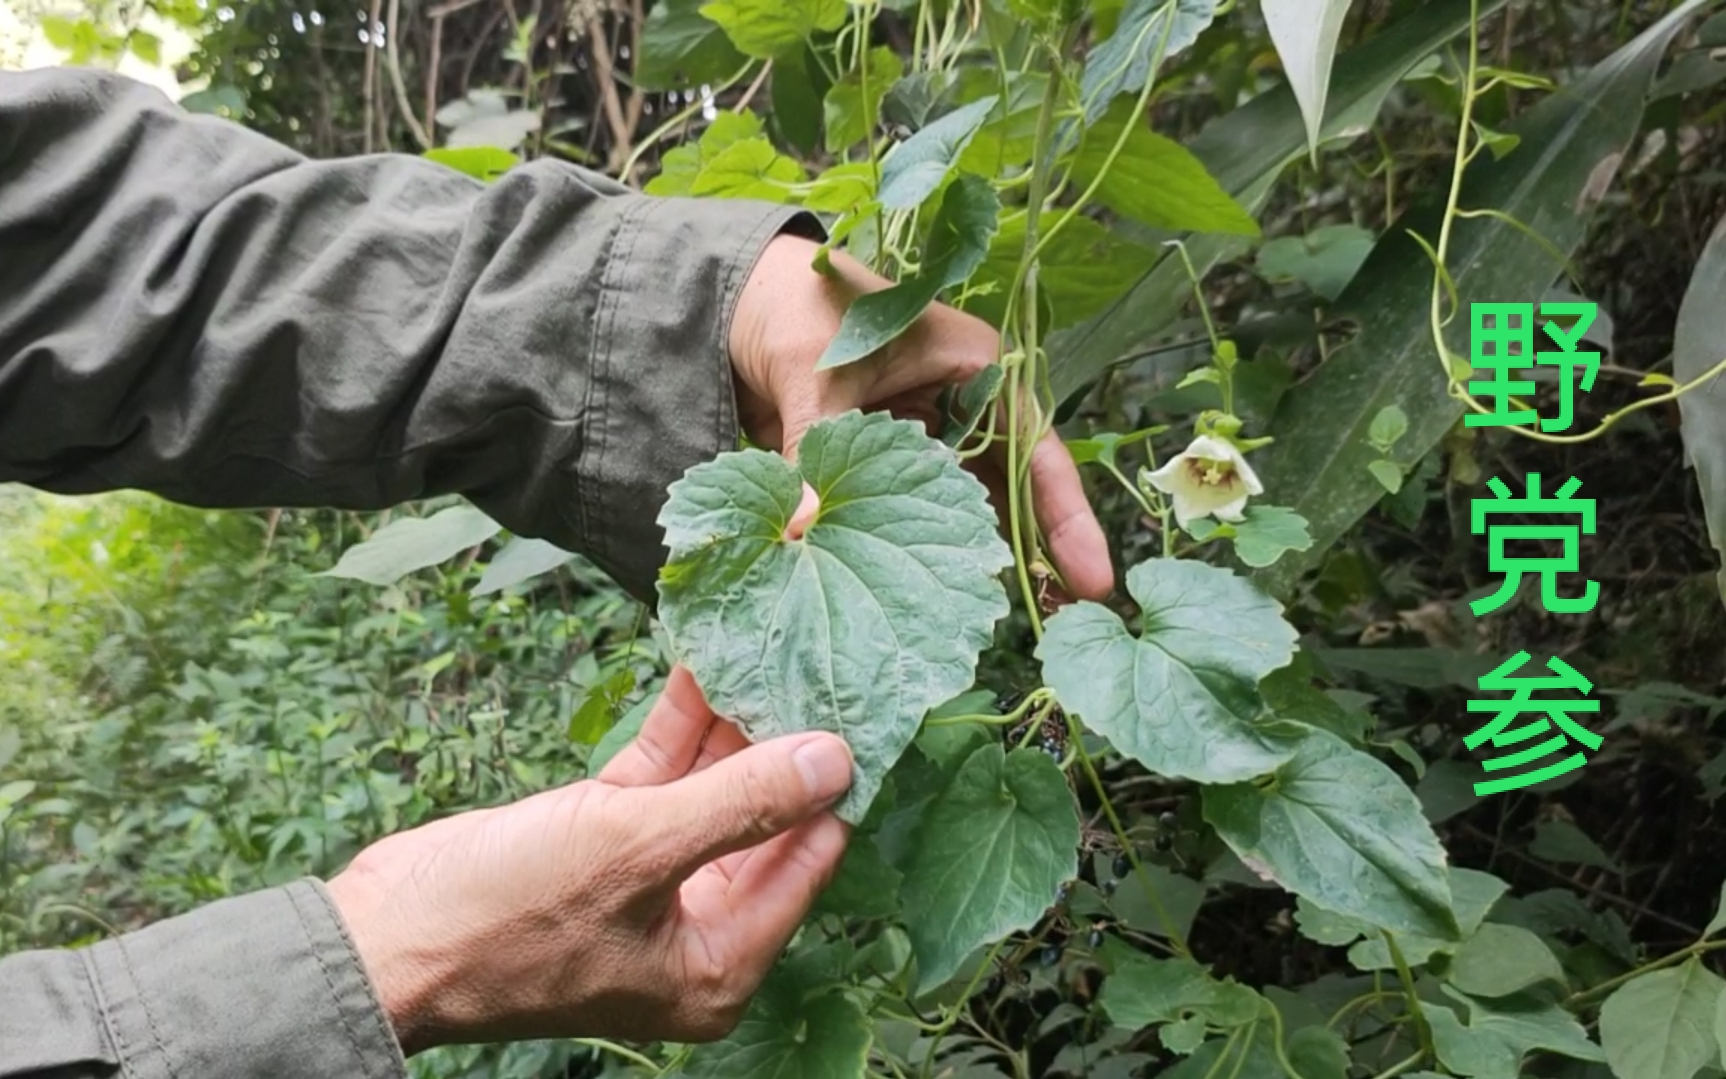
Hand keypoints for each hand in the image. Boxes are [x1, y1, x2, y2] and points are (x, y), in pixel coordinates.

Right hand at [325, 667, 851, 1052]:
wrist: (381, 938)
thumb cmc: (506, 919)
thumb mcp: (636, 851)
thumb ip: (741, 804)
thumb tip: (837, 760)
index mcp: (722, 960)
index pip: (811, 857)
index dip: (836, 782)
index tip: (863, 703)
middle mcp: (697, 923)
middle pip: (767, 816)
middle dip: (788, 739)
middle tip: (821, 654)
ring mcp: (650, 875)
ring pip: (714, 784)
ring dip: (735, 717)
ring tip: (772, 636)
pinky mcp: (606, 835)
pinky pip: (663, 772)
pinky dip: (682, 721)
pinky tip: (706, 658)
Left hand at [729, 235, 1113, 600]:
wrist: (742, 298)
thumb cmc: (798, 308)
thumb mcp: (815, 377)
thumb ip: (811, 453)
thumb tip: (799, 533)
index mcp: (973, 366)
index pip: (1034, 449)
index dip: (1065, 518)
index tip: (1093, 578)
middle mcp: (962, 404)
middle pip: (1016, 488)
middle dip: (1040, 552)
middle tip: (1070, 616)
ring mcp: (927, 436)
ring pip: (973, 507)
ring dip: (985, 558)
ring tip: (1022, 622)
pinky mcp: (887, 463)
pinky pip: (920, 512)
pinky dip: (929, 550)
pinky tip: (941, 597)